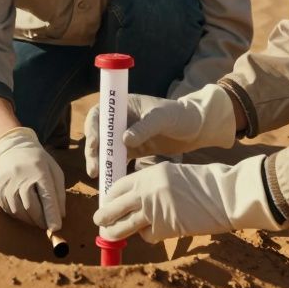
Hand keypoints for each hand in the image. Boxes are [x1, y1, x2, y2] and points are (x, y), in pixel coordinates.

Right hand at [0, 127, 65, 230]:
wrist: (14, 148)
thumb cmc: (39, 162)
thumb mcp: (55, 172)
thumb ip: (59, 194)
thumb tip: (59, 217)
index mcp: (39, 170)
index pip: (46, 196)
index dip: (51, 215)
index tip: (56, 228)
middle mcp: (20, 175)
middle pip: (30, 207)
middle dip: (40, 220)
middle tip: (46, 225)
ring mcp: (6, 181)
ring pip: (18, 211)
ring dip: (29, 219)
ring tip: (36, 218)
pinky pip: (8, 208)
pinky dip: (18, 214)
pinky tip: (24, 210)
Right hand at [83, 84, 236, 177]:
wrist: (196, 128)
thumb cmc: (179, 115)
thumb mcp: (162, 117)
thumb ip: (145, 127)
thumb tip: (124, 139)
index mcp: (124, 106)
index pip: (100, 115)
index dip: (92, 129)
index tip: (93, 145)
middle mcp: (121, 120)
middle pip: (98, 134)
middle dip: (93, 151)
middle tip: (95, 169)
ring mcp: (126, 136)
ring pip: (106, 150)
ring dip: (101, 162)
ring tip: (100, 178)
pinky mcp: (133, 150)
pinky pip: (118, 160)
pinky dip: (113, 169)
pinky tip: (112, 181)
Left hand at [91, 155, 285, 242]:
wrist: (225, 194)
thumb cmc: (205, 183)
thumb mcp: (173, 174)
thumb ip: (153, 185)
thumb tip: (135, 199)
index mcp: (149, 174)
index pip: (118, 186)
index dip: (109, 197)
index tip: (107, 202)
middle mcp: (146, 191)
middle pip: (114, 207)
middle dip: (104, 216)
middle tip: (99, 221)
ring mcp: (154, 211)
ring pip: (123, 225)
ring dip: (115, 232)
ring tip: (109, 235)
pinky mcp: (164, 228)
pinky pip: (147, 235)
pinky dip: (148, 236)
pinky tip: (155, 232)